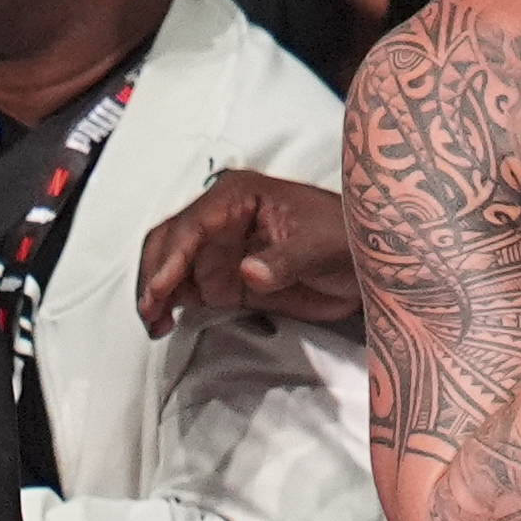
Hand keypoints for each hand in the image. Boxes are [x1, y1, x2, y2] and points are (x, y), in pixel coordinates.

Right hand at [135, 171, 355, 336]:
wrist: (370, 264)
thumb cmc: (350, 238)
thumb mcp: (322, 245)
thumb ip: (285, 260)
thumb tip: (248, 272)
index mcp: (238, 196)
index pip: (192, 224)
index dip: (172, 257)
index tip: (161, 289)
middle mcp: (221, 218)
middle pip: (170, 242)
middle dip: (154, 276)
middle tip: (150, 313)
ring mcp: (222, 249)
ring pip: (172, 266)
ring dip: (157, 293)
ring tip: (156, 324)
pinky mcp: (228, 278)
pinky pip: (189, 288)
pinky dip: (173, 304)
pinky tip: (167, 323)